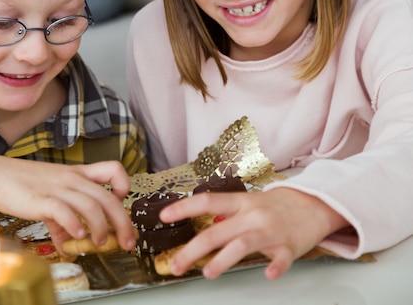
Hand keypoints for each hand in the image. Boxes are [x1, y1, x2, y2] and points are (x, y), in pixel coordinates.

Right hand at [0, 160, 135, 252]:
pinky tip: (76, 236)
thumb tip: (69, 245)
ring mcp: (59, 188)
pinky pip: (64, 211)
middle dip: (123, 222)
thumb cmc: (25, 186)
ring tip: (100, 242)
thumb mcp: (51, 198)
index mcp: (79, 174)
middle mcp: (73, 179)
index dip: (123, 186)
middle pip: (108, 198)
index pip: (113, 169)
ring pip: (91, 205)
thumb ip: (63, 221)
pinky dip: (74, 225)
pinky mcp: (42, 199)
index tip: (121, 203)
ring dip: (101, 228)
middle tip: (128, 241)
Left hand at [159, 188, 348, 279]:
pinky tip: (268, 275)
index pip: (206, 201)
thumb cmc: (275, 206)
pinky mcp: (289, 246)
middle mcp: (252, 215)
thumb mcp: (248, 203)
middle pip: (217, 231)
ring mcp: (271, 231)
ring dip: (223, 260)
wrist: (314, 203)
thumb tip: (200, 231)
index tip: (164, 216)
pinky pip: (281, 258)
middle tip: (177, 265)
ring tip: (207, 273)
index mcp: (240, 203)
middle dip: (193, 249)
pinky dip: (276, 267)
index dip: (183, 208)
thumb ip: (226, 216)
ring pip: (242, 244)